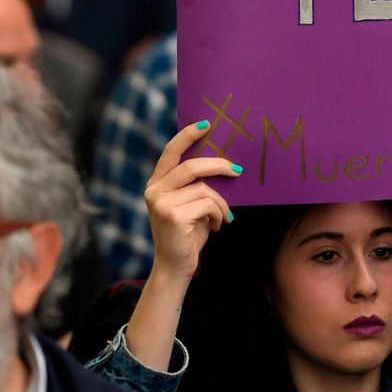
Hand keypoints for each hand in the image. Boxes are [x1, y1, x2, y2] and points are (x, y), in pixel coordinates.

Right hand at [144, 121, 241, 280]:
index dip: (187, 135)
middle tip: (237, 170)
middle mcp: (154, 190)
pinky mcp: (173, 216)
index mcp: (156, 183)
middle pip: (192, 166)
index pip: (170, 152)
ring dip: (221, 203)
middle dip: (218, 165)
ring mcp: (161, 202)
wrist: (176, 266)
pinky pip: (208, 204)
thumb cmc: (187, 234)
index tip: (206, 124)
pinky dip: (219, 215)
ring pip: (204, 188)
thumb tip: (222, 164)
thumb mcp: (189, 204)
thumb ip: (195, 185)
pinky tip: (217, 226)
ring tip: (224, 216)